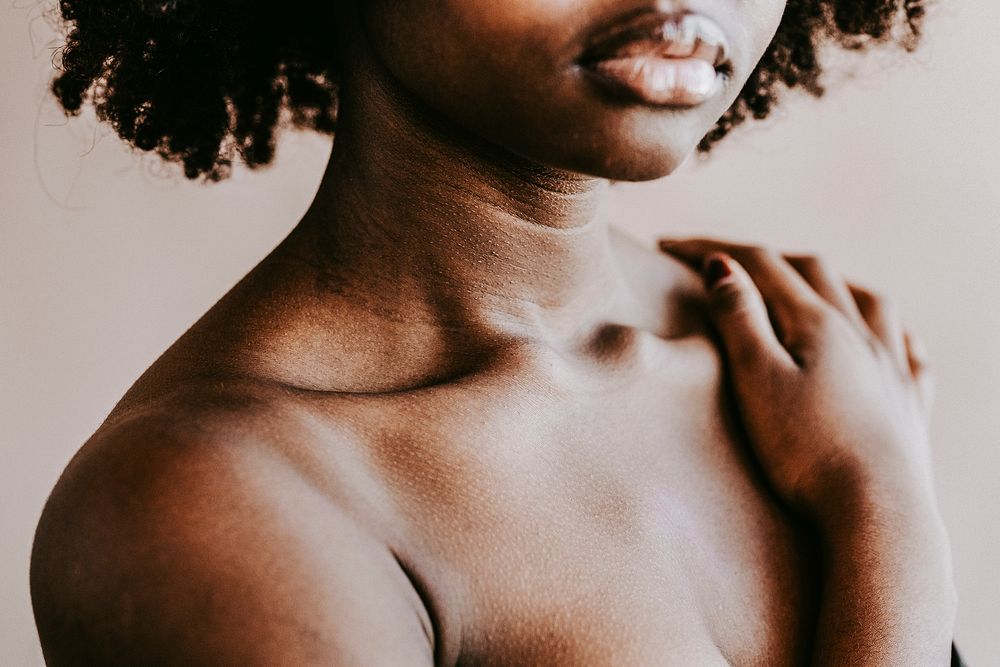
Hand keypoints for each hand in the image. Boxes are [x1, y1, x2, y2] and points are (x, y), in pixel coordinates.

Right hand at [660, 238, 937, 526]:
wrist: (875, 512)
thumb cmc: (806, 451)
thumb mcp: (756, 378)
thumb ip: (740, 317)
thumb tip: (724, 266)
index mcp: (817, 323)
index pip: (759, 264)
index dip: (710, 249)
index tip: (667, 245)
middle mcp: (861, 333)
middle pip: (812, 271)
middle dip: (764, 258)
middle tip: (724, 264)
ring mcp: (892, 367)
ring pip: (869, 300)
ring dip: (832, 282)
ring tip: (807, 287)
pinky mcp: (909, 404)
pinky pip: (909, 350)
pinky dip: (890, 330)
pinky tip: (888, 337)